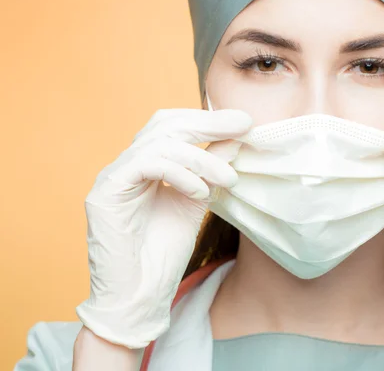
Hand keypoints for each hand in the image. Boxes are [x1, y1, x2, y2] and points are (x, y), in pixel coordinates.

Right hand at [76, 108, 251, 348]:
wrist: (139, 296)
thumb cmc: (164, 254)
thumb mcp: (198, 200)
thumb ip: (213, 169)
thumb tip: (238, 138)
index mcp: (147, 165)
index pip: (175, 127)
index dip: (208, 120)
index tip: (245, 121)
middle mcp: (128, 165)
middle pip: (166, 124)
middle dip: (207, 123)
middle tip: (243, 124)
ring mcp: (113, 176)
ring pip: (160, 142)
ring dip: (202, 157)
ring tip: (228, 179)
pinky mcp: (105, 191)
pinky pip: (147, 164)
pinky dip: (180, 173)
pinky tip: (201, 192)